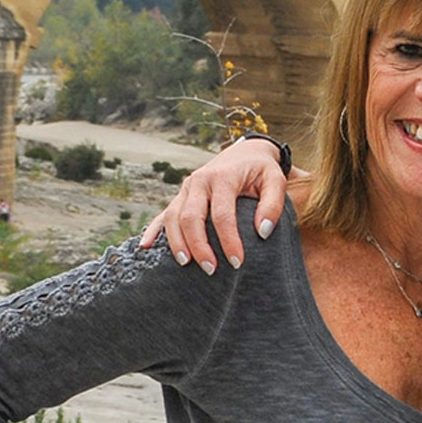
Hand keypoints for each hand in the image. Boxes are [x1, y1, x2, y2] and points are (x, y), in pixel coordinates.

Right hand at [136, 138, 288, 272]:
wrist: (246, 153)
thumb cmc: (262, 170)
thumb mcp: (276, 180)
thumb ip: (273, 205)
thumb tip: (262, 232)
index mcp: (223, 177)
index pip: (222, 215)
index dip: (228, 241)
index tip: (237, 262)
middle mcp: (200, 181)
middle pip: (191, 217)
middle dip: (199, 246)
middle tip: (211, 269)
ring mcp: (187, 188)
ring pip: (173, 217)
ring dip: (177, 242)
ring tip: (186, 264)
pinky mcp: (181, 196)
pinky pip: (163, 214)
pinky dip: (153, 230)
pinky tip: (145, 246)